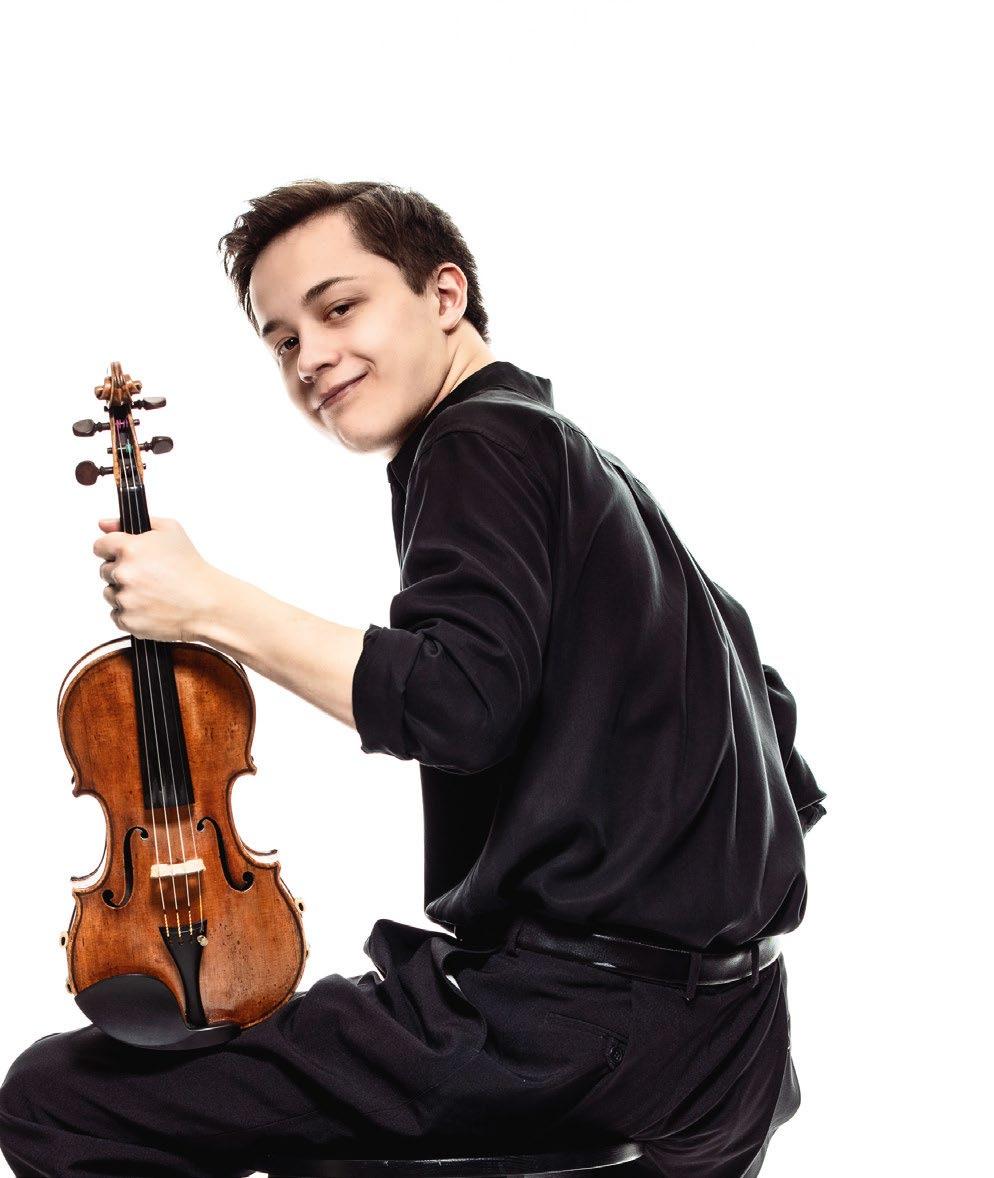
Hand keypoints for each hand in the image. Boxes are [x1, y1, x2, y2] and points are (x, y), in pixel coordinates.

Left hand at [93, 516, 220, 642]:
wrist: (208, 604)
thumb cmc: (191, 568)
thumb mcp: (170, 530)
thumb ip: (130, 523)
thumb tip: (104, 524)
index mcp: (130, 548)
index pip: (100, 546)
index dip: (112, 549)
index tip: (123, 555)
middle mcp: (124, 573)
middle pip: (105, 570)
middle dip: (122, 571)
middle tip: (148, 576)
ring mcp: (125, 599)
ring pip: (109, 593)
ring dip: (124, 592)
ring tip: (152, 592)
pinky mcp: (128, 621)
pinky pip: (117, 615)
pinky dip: (130, 613)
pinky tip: (151, 607)